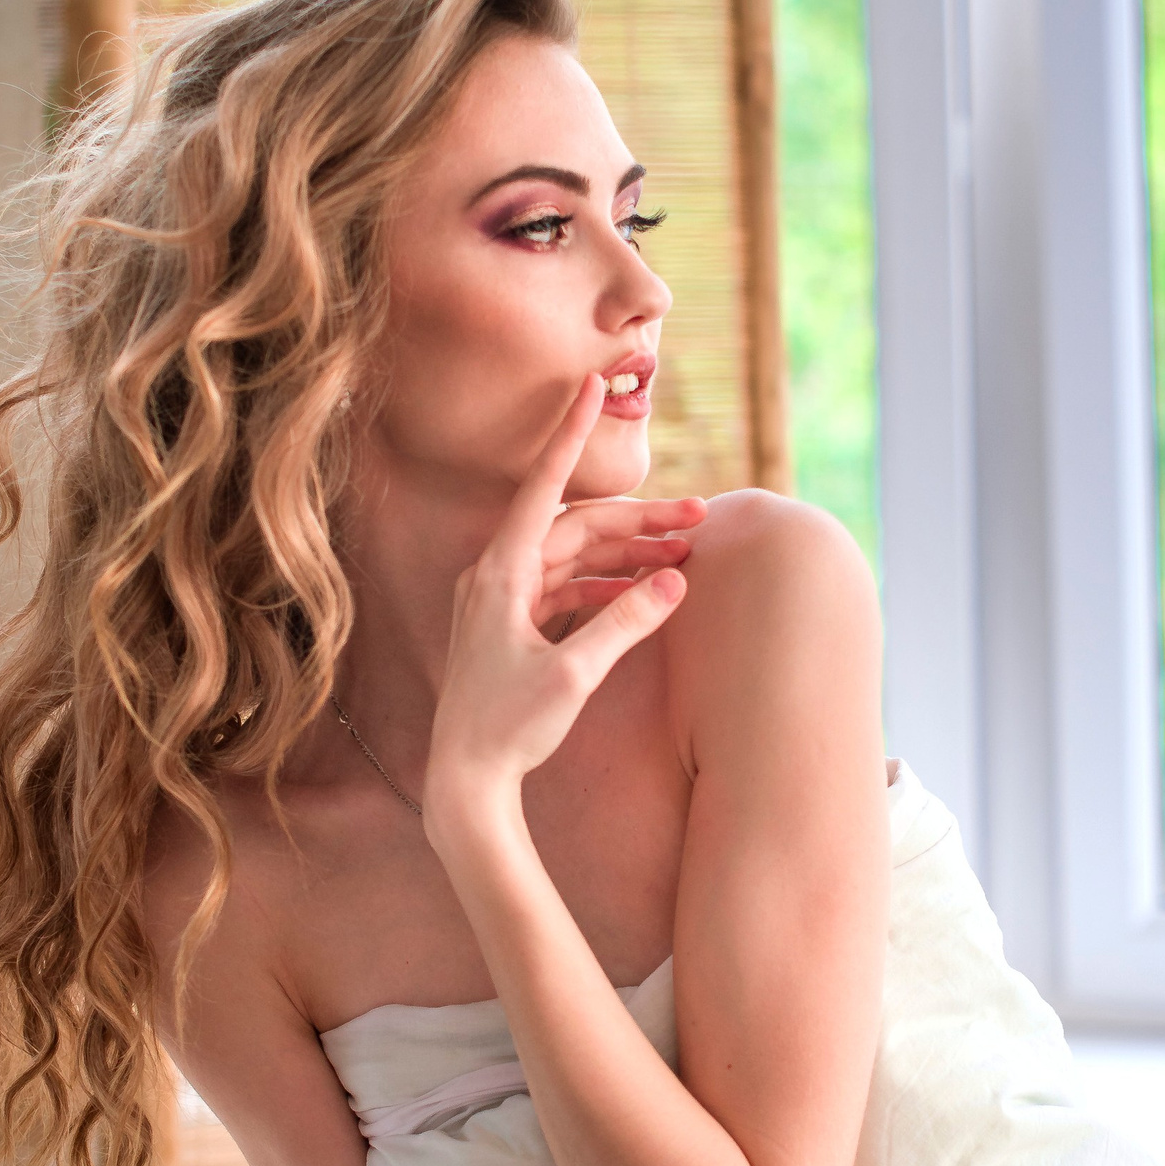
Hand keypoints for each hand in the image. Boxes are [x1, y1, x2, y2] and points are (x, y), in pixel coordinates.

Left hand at [423, 375, 705, 836]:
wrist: (466, 783)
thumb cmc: (509, 729)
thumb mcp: (575, 674)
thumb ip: (626, 623)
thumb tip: (675, 584)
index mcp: (500, 573)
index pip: (544, 485)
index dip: (571, 433)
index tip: (590, 382)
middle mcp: (495, 576)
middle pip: (576, 527)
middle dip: (639, 522)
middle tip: (698, 520)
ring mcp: (502, 600)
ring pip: (575, 558)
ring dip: (627, 556)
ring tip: (683, 560)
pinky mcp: (512, 627)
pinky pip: (566, 590)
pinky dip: (606, 588)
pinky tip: (645, 594)